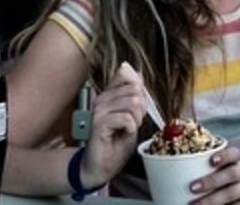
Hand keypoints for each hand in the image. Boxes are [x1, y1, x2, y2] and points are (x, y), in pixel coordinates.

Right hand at [79, 63, 145, 186]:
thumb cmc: (116, 142)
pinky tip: (122, 134)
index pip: (125, 74)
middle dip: (141, 109)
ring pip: (132, 103)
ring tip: (127, 129)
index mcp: (108, 94)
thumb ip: (134, 95)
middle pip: (134, 90)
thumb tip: (138, 73)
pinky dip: (130, 128)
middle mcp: (102, 98)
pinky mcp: (99, 123)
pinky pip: (126, 118)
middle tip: (132, 123)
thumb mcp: (132, 115)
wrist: (101, 166)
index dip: (138, 89)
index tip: (136, 108)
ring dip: (136, 120)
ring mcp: (99, 110)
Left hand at [190, 146, 239, 203]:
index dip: (224, 155)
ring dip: (212, 200)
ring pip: (231, 193)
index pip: (233, 154)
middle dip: (212, 180)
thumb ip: (203, 167)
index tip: (211, 160)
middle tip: (192, 187)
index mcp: (235, 162)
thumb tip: (169, 169)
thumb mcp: (221, 170)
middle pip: (232, 174)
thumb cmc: (226, 180)